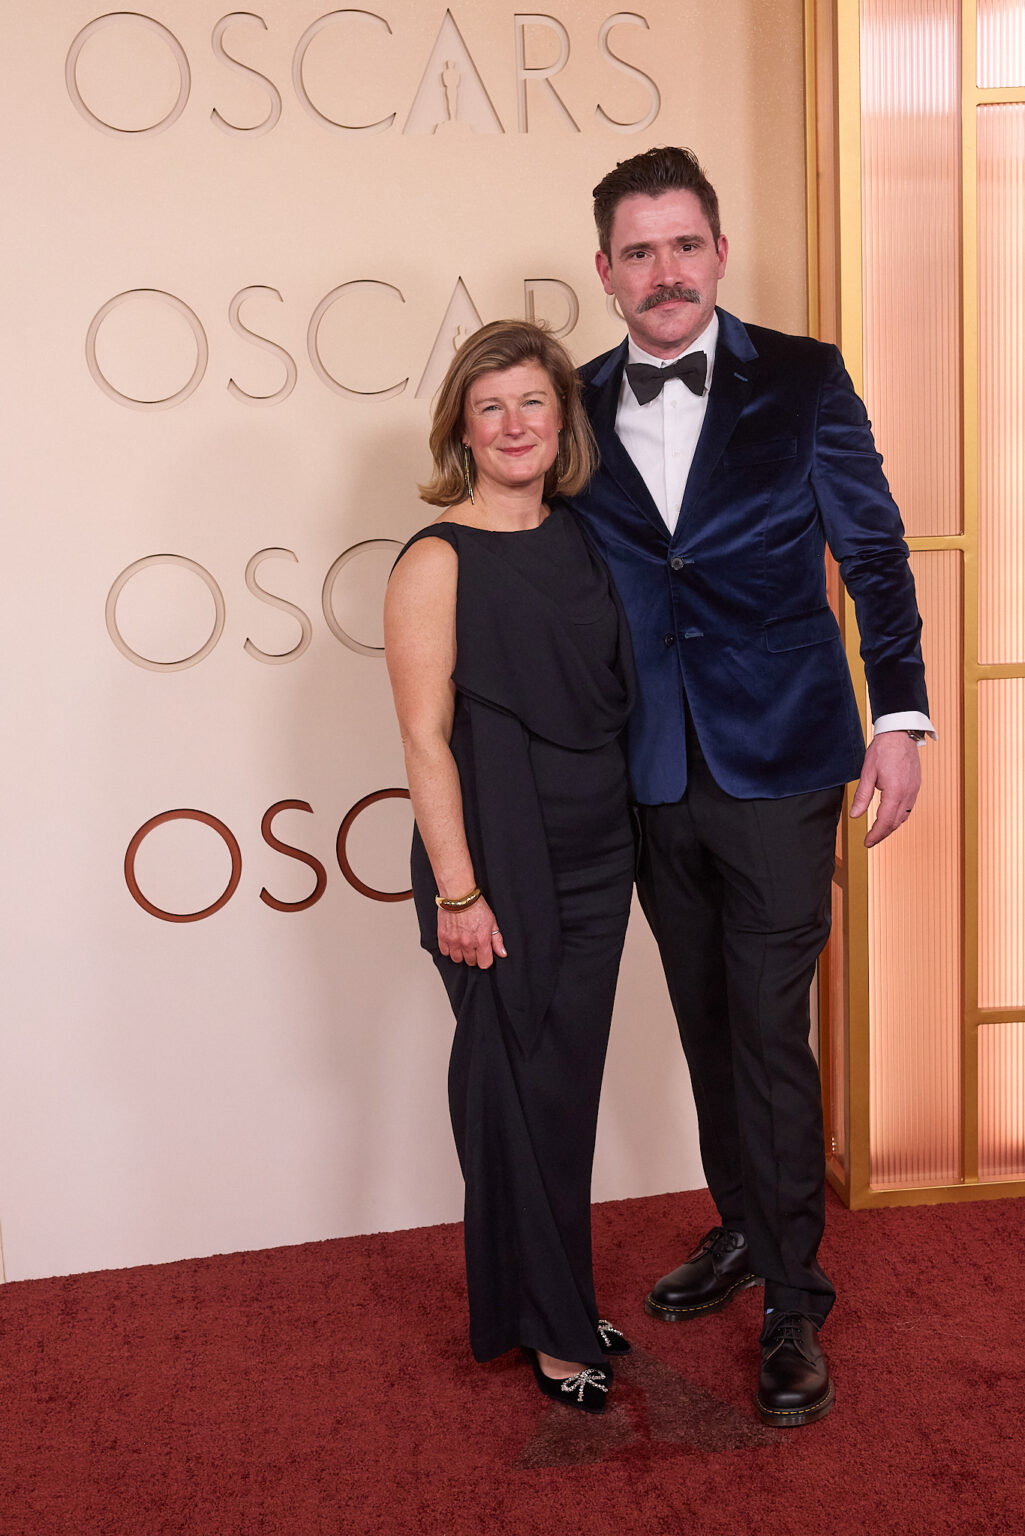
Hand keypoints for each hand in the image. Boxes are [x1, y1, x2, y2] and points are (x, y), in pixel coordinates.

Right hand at [437, 895, 506, 967]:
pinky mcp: (443, 937)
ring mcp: (454, 941)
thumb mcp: (492, 922)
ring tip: (463, 944)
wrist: (459, 895)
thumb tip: (502, 953)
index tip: (484, 954)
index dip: (485, 960)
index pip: (484, 964)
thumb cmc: (476, 906)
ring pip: (457, 959)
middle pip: (471, 962)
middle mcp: (467, 943)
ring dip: (461, 954)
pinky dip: (449, 949)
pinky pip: (445, 952)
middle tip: (474, 945)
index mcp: (481, 940)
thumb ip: (497, 940)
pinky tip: (454, 942)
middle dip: (474, 956)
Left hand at [849, 732, 921, 846]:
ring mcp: (914, 790)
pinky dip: (899, 816)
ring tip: (879, 831)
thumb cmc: (884, 749)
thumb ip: (862, 796)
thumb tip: (855, 815)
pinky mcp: (915, 786)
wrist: (900, 733)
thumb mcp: (867, 773)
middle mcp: (908, 794)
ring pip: (904, 816)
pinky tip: (891, 816)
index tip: (867, 842)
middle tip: (871, 840)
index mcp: (895, 792)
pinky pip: (909, 807)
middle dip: (883, 834)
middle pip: (896, 822)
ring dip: (892, 826)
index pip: (885, 821)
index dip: (876, 834)